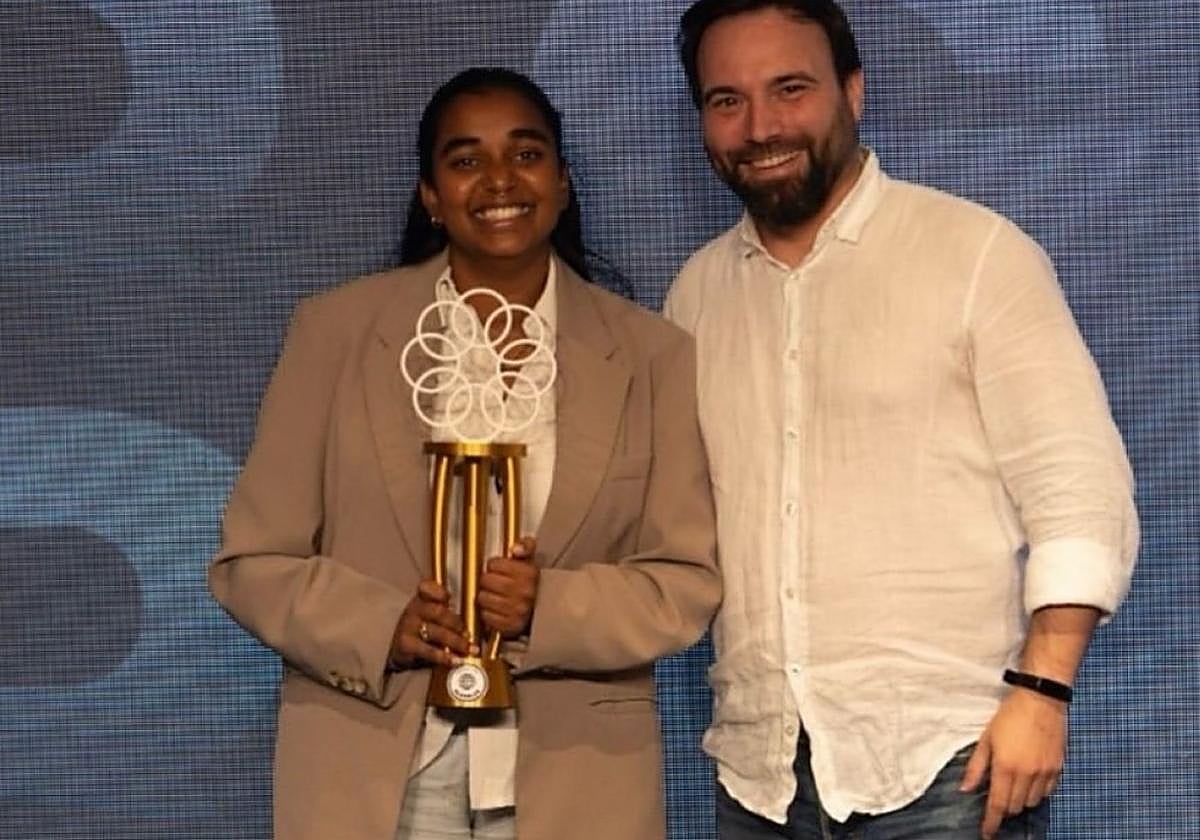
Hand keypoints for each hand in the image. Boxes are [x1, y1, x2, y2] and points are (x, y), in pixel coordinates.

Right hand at [388, 580, 473, 668]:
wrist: (398, 649)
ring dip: (456, 641)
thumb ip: (447, 611)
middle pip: (438, 612)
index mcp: (421, 599)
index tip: (449, 598)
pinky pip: (428, 650)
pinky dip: (444, 656)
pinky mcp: (405, 645)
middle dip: (456, 623)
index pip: (426, 587)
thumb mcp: (430, 616)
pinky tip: (455, 660)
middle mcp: (413, 610)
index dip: (439, 591)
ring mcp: (408, 627)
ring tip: (468, 649)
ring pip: (435, 632)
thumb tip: (476, 617)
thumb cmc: (422, 630)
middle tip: (468, 634)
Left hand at [478, 536, 538, 637]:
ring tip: (493, 595)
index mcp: (530, 573)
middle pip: (486, 581)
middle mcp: (525, 592)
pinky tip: (495, 609)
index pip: (494, 564)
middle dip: (486, 580)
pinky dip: (487, 613)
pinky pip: (487, 616)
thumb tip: (516, 549)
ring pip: (484, 598)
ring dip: (485, 597)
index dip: (493, 565)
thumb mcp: (533, 560)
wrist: (542, 611)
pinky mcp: (511, 626)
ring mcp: (518, 610)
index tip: (497, 568)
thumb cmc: (532, 584)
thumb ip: (527, 546)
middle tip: (491, 582)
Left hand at [960, 688, 1067, 838]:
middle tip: (998, 800)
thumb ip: (977, 766)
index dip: (991, 822)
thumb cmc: (1010, 715)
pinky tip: (1030, 781)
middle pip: (1015, 807)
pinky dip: (1037, 792)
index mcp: (1006, 767)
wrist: (1042, 699)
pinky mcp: (1058, 768)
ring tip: (1013, 787)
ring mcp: (1045, 772)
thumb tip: (965, 788)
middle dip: (1005, 809)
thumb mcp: (986, 738)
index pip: (998, 805)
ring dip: (1021, 800)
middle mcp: (1027, 774)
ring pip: (1032, 802)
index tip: (987, 833)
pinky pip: (1048, 792)